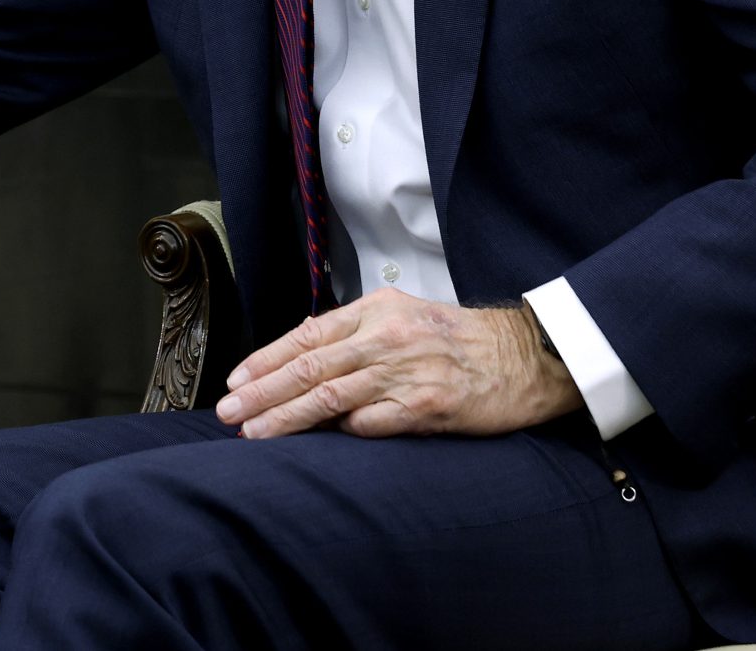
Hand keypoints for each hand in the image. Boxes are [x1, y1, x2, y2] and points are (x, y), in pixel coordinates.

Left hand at [212, 290, 582, 438]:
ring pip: (330, 396)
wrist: (526, 355)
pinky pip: (372, 423)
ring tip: (254, 433)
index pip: (305, 337)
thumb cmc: (459, 339)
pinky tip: (317, 445)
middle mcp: (385, 338)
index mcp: (374, 311)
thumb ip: (354, 334)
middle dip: (262, 392)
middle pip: (308, 367)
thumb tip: (302, 355)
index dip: (265, 360)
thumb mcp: (402, 317)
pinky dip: (342, 432)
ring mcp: (406, 372)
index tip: (235, 382)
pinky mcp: (428, 406)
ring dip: (287, 417)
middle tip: (228, 412)